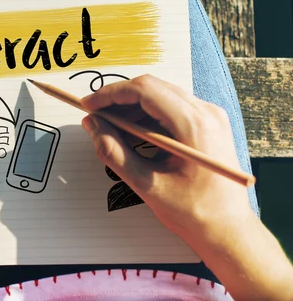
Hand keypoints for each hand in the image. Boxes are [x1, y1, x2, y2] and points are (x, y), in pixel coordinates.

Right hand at [79, 74, 253, 245]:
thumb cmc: (194, 214)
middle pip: (152, 87)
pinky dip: (148, 115)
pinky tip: (133, 133)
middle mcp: (206, 112)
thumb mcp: (146, 184)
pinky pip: (172, 106)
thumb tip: (92, 124)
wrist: (230, 232)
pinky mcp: (208, 122)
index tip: (89, 105)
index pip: (145, 90)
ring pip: (161, 94)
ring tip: (111, 127)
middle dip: (119, 98)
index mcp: (194, 125)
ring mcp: (210, 115)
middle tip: (96, 115)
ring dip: (132, 107)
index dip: (111, 94)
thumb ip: (114, 151)